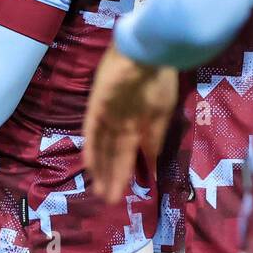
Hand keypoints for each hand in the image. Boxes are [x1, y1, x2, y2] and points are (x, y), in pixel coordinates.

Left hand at [83, 45, 177, 204]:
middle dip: (113, 177)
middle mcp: (121, 122)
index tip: (127, 192)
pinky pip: (91, 131)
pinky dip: (91, 149)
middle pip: (114, 155)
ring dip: (101, 169)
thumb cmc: (160, 80)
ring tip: (100, 191)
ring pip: (102, 148)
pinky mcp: (96, 107)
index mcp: (139, 123)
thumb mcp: (163, 112)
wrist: (148, 52)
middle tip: (110, 200)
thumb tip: (150, 162)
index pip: (129, 153)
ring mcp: (107, 115)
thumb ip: (154, 137)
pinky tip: (90, 167)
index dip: (127, 173)